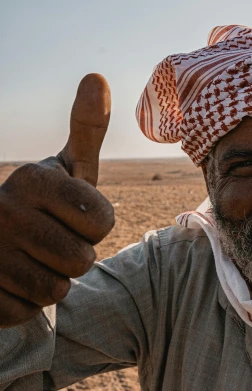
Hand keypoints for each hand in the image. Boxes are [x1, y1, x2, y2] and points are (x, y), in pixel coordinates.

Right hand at [0, 74, 114, 327]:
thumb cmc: (43, 204)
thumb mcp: (67, 168)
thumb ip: (86, 129)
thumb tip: (95, 77)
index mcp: (31, 178)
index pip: (103, 222)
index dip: (95, 226)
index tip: (70, 215)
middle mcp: (1, 210)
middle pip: (81, 260)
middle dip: (73, 257)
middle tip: (48, 241)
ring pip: (55, 291)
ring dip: (50, 282)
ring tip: (29, 260)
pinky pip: (26, 313)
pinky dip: (24, 303)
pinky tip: (9, 281)